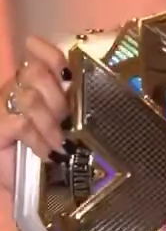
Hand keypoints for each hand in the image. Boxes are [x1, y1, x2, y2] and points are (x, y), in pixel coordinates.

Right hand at [0, 37, 70, 194]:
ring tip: (60, 144)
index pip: (39, 52)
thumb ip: (68, 105)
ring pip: (30, 98)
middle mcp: (14, 87)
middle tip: (66, 122)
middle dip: (57, 98)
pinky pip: (21, 125)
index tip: (67, 74)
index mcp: (32, 81)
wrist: (17, 177)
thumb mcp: (60, 124)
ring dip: (50, 123)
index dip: (50, 53)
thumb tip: (91, 98)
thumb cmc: (41, 149)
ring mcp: (1, 105)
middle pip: (36, 72)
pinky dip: (39, 141)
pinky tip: (47, 154)